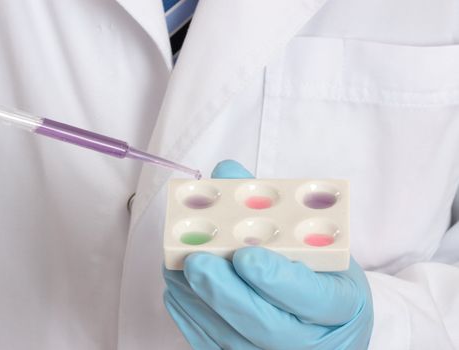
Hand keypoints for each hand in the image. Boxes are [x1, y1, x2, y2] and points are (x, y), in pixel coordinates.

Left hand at [163, 160, 373, 348]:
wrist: (331, 322)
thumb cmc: (323, 276)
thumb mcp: (318, 240)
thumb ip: (271, 205)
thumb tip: (227, 172)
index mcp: (340, 305)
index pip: (312, 298)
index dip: (277, 279)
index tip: (246, 254)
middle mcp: (311, 339)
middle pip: (266, 325)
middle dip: (225, 292)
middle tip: (196, 261)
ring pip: (234, 338)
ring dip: (199, 302)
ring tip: (177, 268)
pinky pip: (214, 346)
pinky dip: (192, 318)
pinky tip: (178, 289)